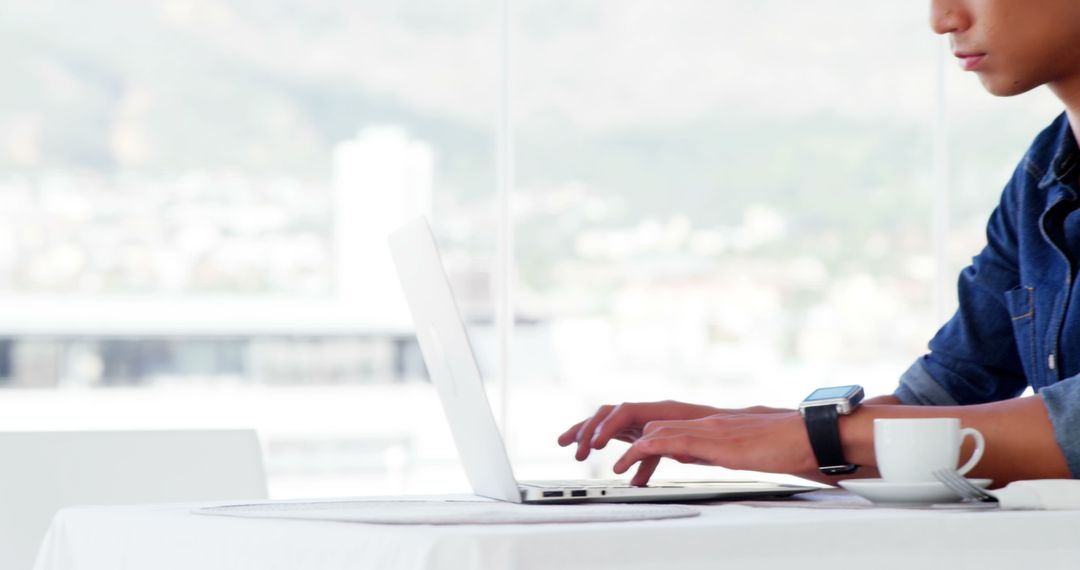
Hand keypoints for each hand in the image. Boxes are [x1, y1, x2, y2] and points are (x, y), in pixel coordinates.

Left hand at [558, 401, 791, 483]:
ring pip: (643, 422)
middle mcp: (690, 417)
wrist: (803, 437)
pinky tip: (627, 461)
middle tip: (570, 441)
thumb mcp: (720, 449)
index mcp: (690, 419)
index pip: (638, 416)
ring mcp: (700, 425)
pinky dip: (643, 449)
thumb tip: (667, 455)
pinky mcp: (712, 439)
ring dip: (610, 435)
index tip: (583, 438)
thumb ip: (692, 448)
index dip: (606, 424)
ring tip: (588, 450)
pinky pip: (668, 440)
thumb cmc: (770, 445)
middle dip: (594, 424)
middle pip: (630, 412)